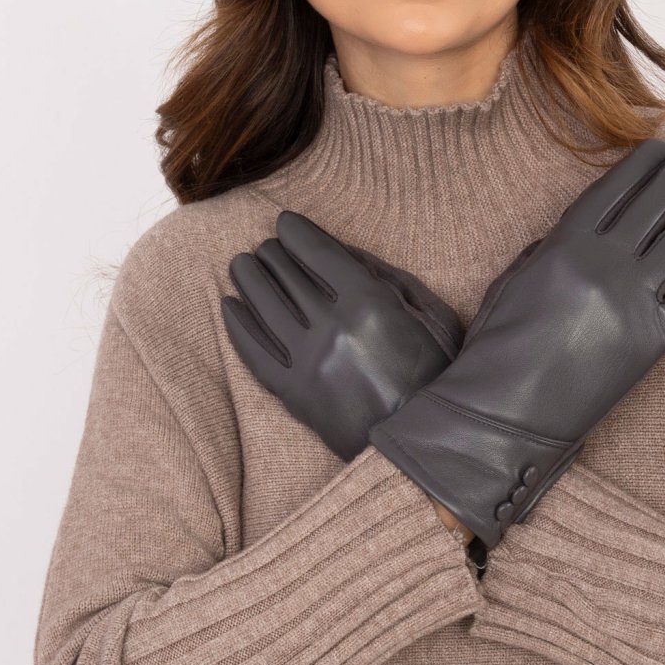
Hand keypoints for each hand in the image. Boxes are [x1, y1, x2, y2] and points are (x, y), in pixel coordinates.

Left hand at [220, 211, 463, 461]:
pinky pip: (253, 351)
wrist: (421, 441)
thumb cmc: (435, 373)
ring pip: (263, 305)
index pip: (317, 252)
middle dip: (272, 253)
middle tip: (266, 247)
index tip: (285, 223)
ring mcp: (307, 361)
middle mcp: (332, 326)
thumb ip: (388, 278)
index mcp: (369, 302)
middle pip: (286, 274)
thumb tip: (342, 251)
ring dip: (248, 278)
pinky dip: (237, 324)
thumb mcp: (431, 314)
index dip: (295, 232)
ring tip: (241, 266)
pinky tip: (229, 305)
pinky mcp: (292, 392)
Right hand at [369, 131, 664, 550]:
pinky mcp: (654, 340)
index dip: (645, 164)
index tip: (664, 143)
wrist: (503, 412)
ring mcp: (633, 301)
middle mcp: (605, 265)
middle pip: (658, 204)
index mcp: (564, 245)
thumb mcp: (511, 280)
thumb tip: (581, 232)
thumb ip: (548, 250)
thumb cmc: (495, 348)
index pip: (616, 190)